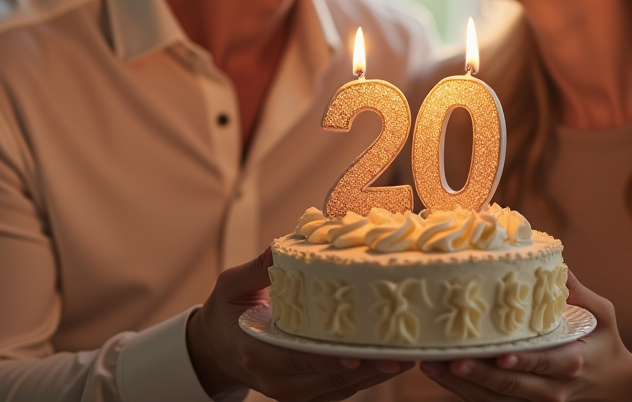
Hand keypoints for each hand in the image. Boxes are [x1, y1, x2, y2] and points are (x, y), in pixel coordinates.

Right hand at [187, 248, 411, 401]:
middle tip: (404, 350)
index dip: (327, 358)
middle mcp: (277, 380)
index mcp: (256, 352)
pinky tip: (398, 357)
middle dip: (367, 366)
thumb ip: (257, 268)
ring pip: (343, 386)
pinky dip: (371, 374)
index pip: (295, 359)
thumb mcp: (232, 285)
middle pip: (329, 377)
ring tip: (411, 352)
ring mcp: (296, 391)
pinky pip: (345, 387)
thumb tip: (284, 244)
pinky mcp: (312, 392)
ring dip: (377, 372)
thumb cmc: (228, 312)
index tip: (357, 352)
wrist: (220, 348)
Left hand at [419, 271, 631, 401]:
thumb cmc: (603, 341)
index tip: (499, 355)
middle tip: (450, 361)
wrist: (615, 385)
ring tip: (433, 366)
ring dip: (462, 386)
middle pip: (513, 387)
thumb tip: (552, 257)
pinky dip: (465, 392)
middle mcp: (554, 388)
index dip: (521, 362)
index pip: (544, 364)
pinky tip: (442, 375)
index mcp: (572, 361)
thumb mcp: (601, 312)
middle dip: (480, 376)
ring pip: (497, 400)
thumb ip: (577, 289)